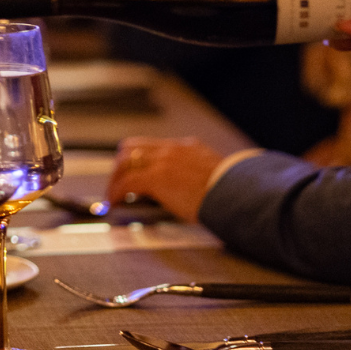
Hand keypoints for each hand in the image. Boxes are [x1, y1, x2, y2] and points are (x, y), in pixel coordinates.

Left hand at [106, 137, 222, 222]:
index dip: (138, 160)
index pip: (152, 146)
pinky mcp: (158, 177)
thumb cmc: (230, 192)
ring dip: (115, 179)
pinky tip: (116, 204)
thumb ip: (196, 177)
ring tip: (113, 196)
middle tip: (118, 184)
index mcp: (187, 147)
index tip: (133, 173)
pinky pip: (127, 182)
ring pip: (125, 161)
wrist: (236, 195)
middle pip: (131, 147)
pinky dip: (116, 192)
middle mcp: (173, 149)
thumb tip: (187, 192)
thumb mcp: (213, 176)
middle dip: (121, 166)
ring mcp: (164, 161)